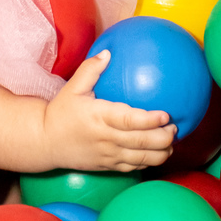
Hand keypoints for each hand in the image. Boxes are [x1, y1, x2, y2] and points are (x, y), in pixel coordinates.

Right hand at [42, 52, 175, 172]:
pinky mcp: (107, 166)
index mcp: (99, 117)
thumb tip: (108, 52)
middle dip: (163, 137)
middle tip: (175, 128)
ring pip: (141, 159)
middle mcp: (106, 138)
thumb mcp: (72, 88)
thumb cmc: (60, 112)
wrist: (45, 142)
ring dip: (160, 153)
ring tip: (171, 144)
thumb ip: (91, 69)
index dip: (150, 120)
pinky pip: (133, 167)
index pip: (129, 120)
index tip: (166, 115)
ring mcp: (108, 155)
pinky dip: (148, 163)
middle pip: (141, 142)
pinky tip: (157, 154)